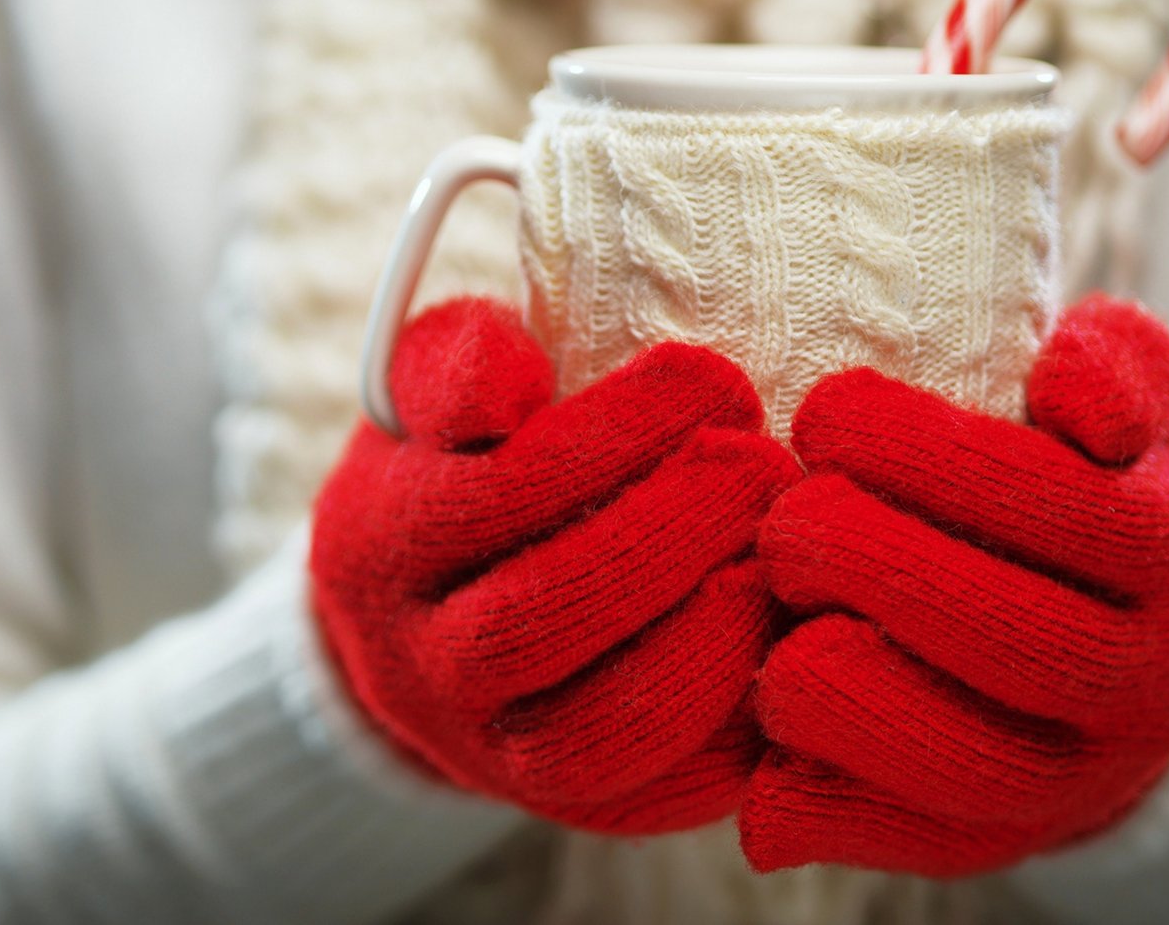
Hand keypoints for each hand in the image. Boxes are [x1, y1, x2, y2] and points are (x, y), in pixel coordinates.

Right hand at [311, 298, 798, 834]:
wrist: (412, 624)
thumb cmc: (453, 469)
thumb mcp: (427, 394)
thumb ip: (460, 363)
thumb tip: (513, 380)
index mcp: (385, 543)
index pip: (497, 491)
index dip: (613, 435)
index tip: (711, 379)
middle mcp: (422, 662)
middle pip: (542, 616)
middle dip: (671, 535)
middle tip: (764, 466)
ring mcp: (488, 751)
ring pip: (593, 731)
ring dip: (703, 645)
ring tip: (775, 562)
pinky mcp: (563, 806)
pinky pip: (649, 796)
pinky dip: (725, 737)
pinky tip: (783, 649)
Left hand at [740, 295, 1168, 875]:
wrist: (1106, 678)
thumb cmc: (1076, 501)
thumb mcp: (1125, 418)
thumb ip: (1119, 364)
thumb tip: (1070, 385)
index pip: (1064, 503)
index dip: (931, 455)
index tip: (825, 408)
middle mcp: (1160, 682)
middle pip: (1007, 632)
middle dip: (866, 558)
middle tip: (782, 511)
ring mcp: (1085, 781)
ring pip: (961, 758)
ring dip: (839, 681)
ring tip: (773, 607)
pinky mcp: (1004, 849)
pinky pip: (908, 841)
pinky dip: (823, 801)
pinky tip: (757, 747)